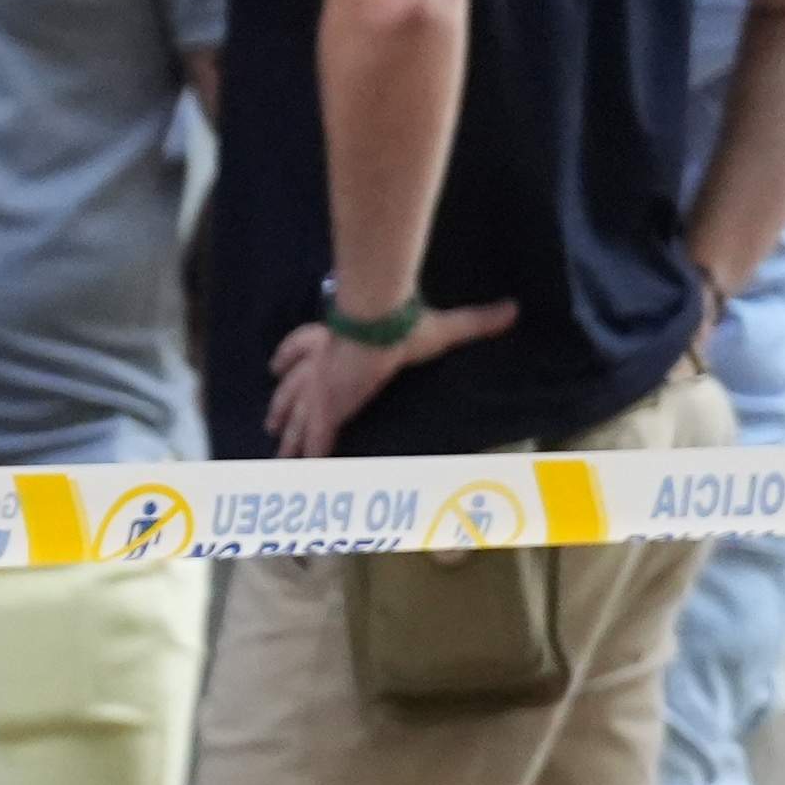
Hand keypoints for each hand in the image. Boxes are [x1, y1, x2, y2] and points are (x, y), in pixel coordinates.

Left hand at [263, 297, 517, 458]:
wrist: (379, 326)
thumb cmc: (402, 323)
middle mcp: (317, 366)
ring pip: (295, 418)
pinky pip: (318, 439)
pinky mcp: (329, 408)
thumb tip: (512, 309)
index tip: (275, 366)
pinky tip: (308, 475)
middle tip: (271, 424)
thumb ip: (474, 321)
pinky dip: (313, 457)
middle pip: (290, 390)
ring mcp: (320, 389)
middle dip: (282, 408)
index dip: (288, 357)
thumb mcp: (441, 325)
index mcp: (332, 341)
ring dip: (288, 436)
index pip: (301, 349)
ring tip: (279, 453)